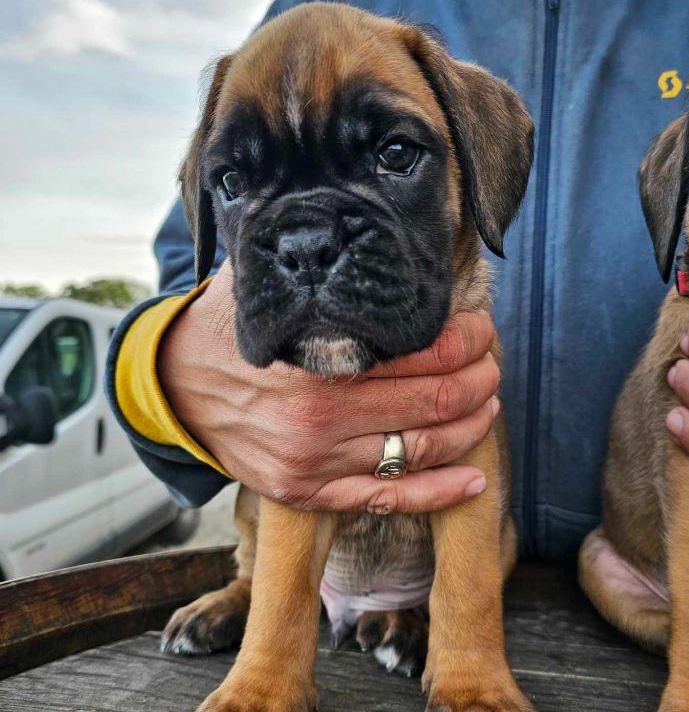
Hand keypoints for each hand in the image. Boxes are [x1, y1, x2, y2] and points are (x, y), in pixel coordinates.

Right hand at [158, 262, 499, 513]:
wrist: (173, 392)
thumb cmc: (226, 332)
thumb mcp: (261, 284)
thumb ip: (308, 257)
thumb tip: (351, 211)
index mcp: (316, 363)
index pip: (423, 351)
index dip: (467, 340)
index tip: (482, 329)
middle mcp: (320, 420)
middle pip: (434, 402)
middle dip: (478, 380)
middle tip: (492, 364)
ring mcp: (317, 464)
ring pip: (421, 452)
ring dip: (469, 427)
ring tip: (487, 405)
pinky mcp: (310, 494)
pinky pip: (389, 501)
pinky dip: (438, 493)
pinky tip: (474, 481)